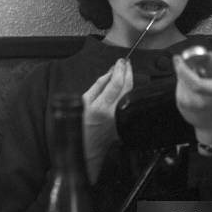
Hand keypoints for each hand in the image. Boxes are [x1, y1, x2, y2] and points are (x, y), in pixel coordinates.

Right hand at [82, 58, 132, 182]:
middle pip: (128, 87)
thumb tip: (108, 73)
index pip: (116, 84)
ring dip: (130, 80)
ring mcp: (122, 118)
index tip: (120, 61)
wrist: (87, 149)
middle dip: (128, 71)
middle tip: (126, 62)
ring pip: (130, 94)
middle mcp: (114, 113)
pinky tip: (125, 86)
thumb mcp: (84, 103)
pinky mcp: (125, 121)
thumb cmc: (81, 127)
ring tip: (126, 70)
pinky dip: (128, 91)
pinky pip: (129, 102)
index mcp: (101, 107)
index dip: (120, 70)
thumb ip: (97, 87)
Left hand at [173, 53, 211, 145]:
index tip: (179, 57)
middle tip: (197, 66)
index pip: (195, 83)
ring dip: (187, 75)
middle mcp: (199, 102)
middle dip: (186, 67)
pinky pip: (179, 86)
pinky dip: (185, 83)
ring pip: (180, 80)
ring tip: (200, 81)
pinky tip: (194, 89)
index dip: (184, 69)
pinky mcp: (180, 105)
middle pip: (184, 78)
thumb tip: (206, 54)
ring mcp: (188, 105)